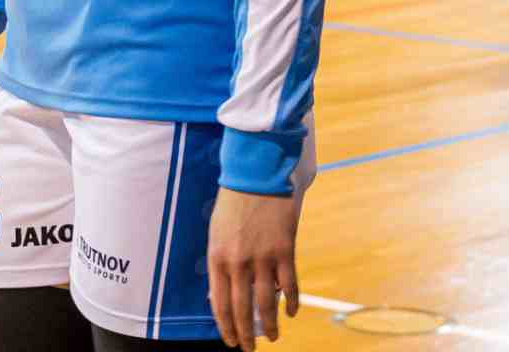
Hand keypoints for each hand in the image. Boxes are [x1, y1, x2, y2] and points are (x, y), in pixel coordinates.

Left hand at [208, 187, 300, 348]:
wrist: (256, 175)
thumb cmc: (233, 202)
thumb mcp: (216, 233)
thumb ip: (219, 263)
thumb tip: (222, 294)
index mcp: (218, 259)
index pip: (220, 305)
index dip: (226, 328)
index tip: (231, 341)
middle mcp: (238, 263)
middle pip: (242, 310)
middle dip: (246, 335)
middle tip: (249, 349)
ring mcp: (263, 258)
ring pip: (267, 303)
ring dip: (270, 325)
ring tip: (273, 337)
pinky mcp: (284, 250)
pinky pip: (289, 284)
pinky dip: (291, 301)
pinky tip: (291, 311)